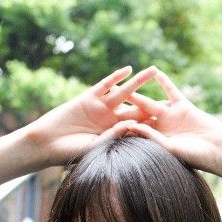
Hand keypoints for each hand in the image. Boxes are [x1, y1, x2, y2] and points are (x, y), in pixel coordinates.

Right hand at [23, 66, 159, 166]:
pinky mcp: (88, 97)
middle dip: (153, 102)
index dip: (154, 123)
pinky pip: (105, 85)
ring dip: (138, 81)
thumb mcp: (97, 146)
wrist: (49, 143)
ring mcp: (100, 106)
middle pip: (136, 107)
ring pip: (124, 92)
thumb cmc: (72, 152)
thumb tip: (132, 124)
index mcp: (115, 133)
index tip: (173, 123)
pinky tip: (128, 69)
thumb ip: (114, 135)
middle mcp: (111, 118)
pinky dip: (116, 77)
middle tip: (171, 96)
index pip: (139, 127)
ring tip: (154, 70)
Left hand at [101, 67, 221, 174]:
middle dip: (125, 107)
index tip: (103, 121)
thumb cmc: (195, 156)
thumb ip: (151, 136)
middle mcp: (162, 127)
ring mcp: (172, 115)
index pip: (135, 130)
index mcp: (156, 139)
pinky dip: (164, 82)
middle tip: (107, 99)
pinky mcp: (183, 106)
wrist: (218, 149)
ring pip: (152, 101)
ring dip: (140, 92)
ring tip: (126, 83)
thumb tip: (132, 126)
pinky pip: (171, 91)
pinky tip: (156, 71)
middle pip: (139, 114)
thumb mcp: (170, 147)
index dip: (120, 125)